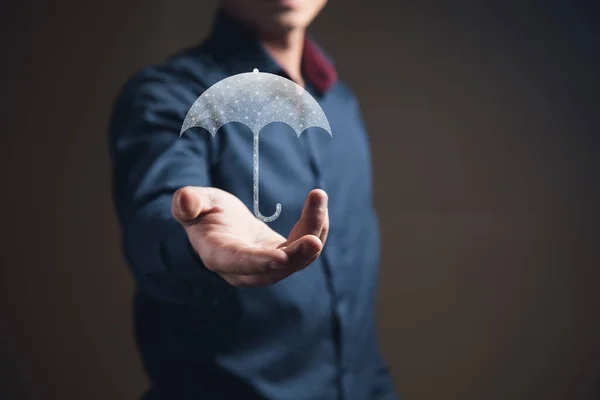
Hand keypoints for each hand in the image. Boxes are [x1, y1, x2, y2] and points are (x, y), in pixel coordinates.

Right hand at [171, 187, 328, 286]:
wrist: (218, 224)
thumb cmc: (202, 212)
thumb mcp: (192, 202)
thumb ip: (187, 202)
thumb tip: (185, 200)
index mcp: (219, 255)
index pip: (241, 263)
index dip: (261, 262)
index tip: (282, 257)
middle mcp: (246, 268)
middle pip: (275, 271)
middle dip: (296, 257)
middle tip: (314, 239)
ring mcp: (267, 266)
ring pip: (296, 259)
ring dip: (313, 232)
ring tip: (318, 198)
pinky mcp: (283, 256)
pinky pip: (305, 248)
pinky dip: (316, 227)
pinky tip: (318, 203)